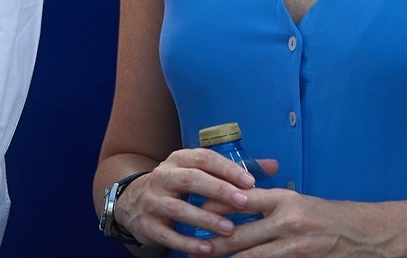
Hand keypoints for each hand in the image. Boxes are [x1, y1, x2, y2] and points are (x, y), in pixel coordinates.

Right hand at [114, 151, 279, 253]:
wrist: (133, 202)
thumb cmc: (179, 186)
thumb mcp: (200, 171)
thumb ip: (236, 170)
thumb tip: (273, 165)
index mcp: (179, 159)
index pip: (204, 158)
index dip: (227, 169)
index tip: (250, 182)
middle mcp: (163, 176)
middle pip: (191, 180)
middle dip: (218, 191)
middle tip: (243, 202)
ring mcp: (153, 201)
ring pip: (178, 209)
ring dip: (205, 220)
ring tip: (229, 230)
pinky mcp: (147, 224)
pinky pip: (167, 235)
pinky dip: (187, 243)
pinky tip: (207, 249)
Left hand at [211, 189, 387, 256]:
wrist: (364, 235)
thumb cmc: (329, 217)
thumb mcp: (299, 201)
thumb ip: (270, 203)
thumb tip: (236, 205)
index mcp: (285, 199)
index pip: (241, 200)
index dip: (215, 205)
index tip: (197, 210)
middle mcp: (286, 221)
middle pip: (239, 233)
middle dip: (212, 242)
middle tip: (191, 246)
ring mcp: (292, 247)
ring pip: (248, 257)